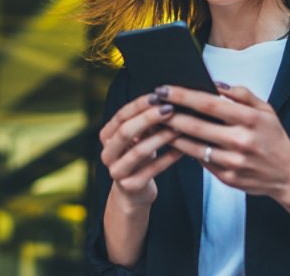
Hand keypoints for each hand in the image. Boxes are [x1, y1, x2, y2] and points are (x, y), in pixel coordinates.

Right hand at [99, 93, 182, 210]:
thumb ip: (145, 122)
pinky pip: (152, 170)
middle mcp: (107, 154)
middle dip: (148, 119)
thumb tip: (166, 99)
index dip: (139, 105)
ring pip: (139, 151)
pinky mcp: (131, 186)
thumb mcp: (138, 138)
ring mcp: (117, 171)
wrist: (133, 193)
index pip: (121, 116)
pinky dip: (168, 158)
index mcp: (106, 137)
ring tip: (180, 128)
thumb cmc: (139, 158)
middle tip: (170, 109)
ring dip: (161, 137)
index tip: (158, 96)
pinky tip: (183, 149)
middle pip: (125, 132)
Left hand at [160, 84, 289, 199]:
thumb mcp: (266, 110)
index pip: (210, 104)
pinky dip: (185, 150)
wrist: (287, 175)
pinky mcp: (227, 178)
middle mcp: (240, 141)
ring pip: (193, 146)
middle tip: (152, 104)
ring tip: (157, 122)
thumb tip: (215, 84)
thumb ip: (242, 94)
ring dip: (172, 134)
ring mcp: (232, 162)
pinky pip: (199, 161)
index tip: (164, 88)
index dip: (184, 95)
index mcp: (250, 120)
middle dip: (170, 114)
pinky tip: (173, 140)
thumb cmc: (273, 137)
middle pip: (196, 126)